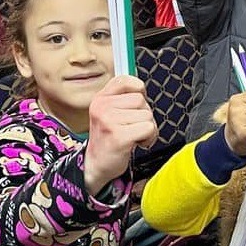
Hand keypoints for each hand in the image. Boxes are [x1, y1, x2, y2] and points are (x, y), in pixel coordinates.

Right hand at [84, 76, 158, 193]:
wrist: (96, 165)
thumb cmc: (108, 139)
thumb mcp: (108, 114)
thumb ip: (121, 99)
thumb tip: (141, 88)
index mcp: (100, 99)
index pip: (124, 80)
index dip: (138, 89)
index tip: (136, 105)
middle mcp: (102, 107)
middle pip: (141, 100)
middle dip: (144, 115)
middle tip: (134, 128)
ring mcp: (109, 121)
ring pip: (147, 115)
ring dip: (148, 128)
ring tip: (135, 136)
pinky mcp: (119, 136)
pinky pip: (148, 128)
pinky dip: (149, 138)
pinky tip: (138, 143)